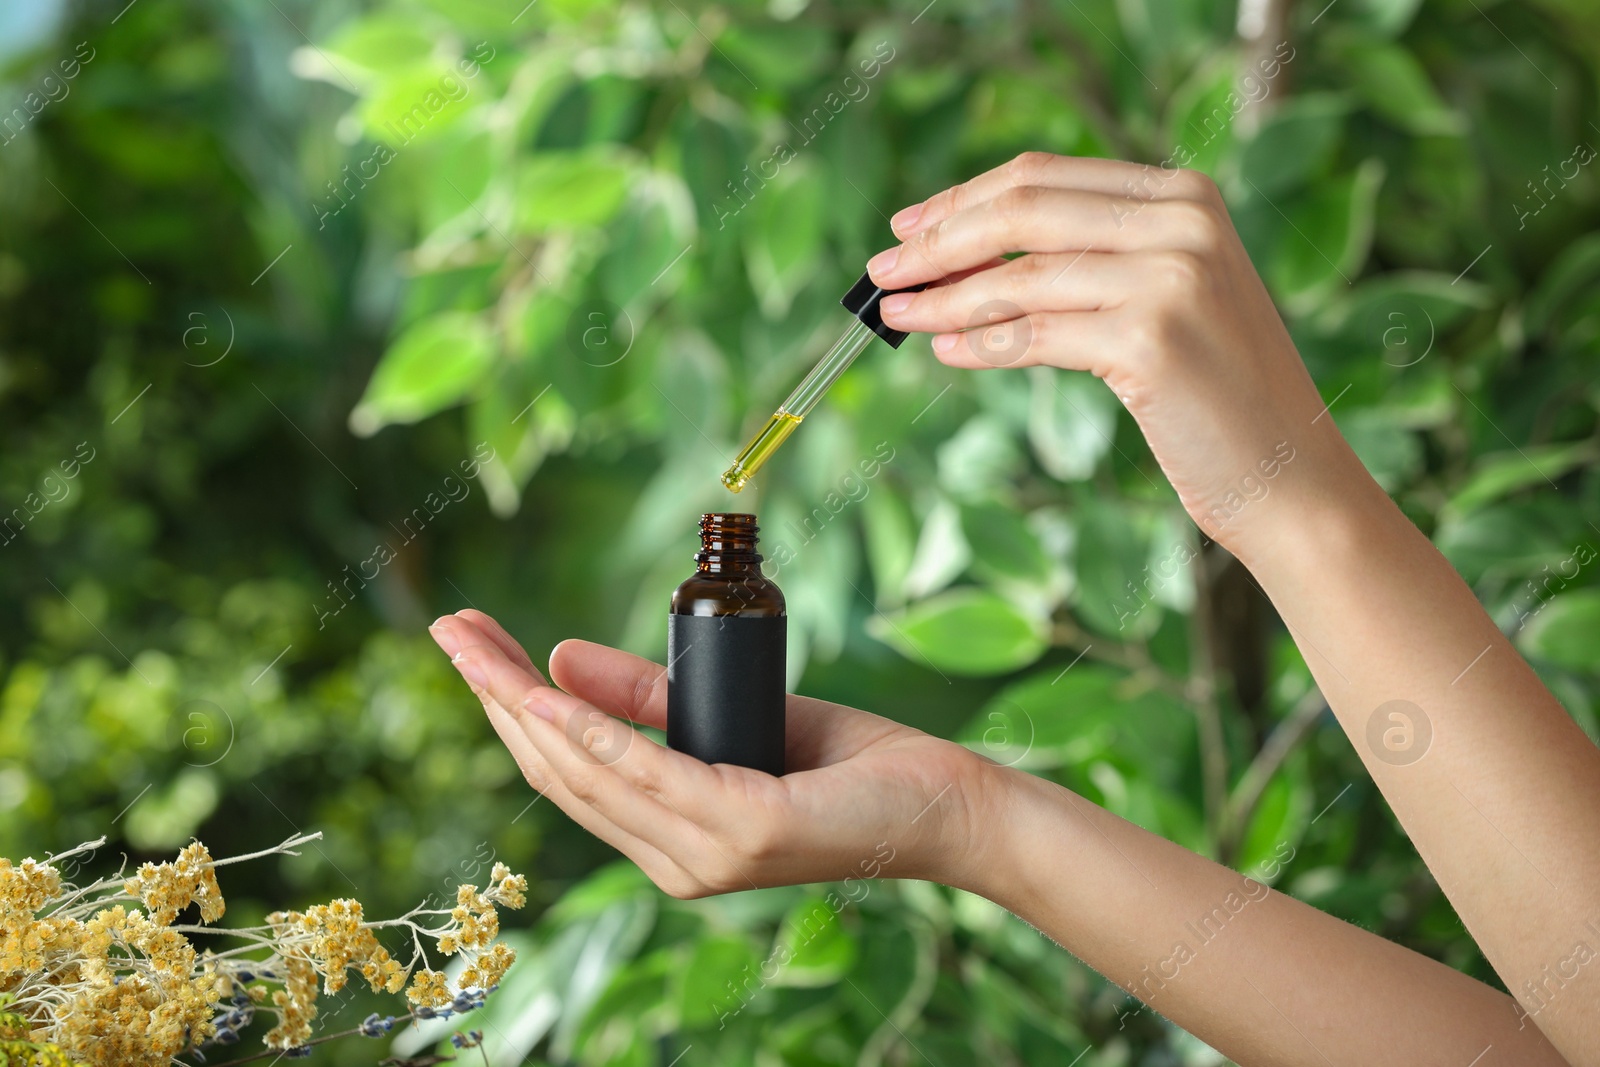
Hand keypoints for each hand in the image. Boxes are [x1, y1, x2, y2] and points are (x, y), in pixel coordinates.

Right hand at [427, 610, 1002, 897]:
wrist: (945, 802)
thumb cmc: (847, 764)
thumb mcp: (731, 715)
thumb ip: (650, 697)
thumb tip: (562, 661)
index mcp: (668, 835)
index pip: (567, 771)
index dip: (508, 707)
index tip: (465, 644)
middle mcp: (674, 858)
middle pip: (560, 771)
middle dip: (496, 697)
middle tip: (448, 631)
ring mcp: (706, 853)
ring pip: (589, 773)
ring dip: (525, 706)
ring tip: (477, 650)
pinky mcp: (744, 832)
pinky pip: (649, 774)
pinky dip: (593, 732)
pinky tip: (550, 694)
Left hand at [870, 151, 1371, 560]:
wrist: (1290, 475)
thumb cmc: (1216, 395)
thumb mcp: (1162, 300)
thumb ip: (1088, 262)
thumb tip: (966, 256)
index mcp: (1182, 195)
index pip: (1045, 177)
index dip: (963, 199)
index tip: (909, 226)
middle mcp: (1180, 221)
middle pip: (1022, 211)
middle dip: (938, 239)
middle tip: (881, 271)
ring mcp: (1169, 277)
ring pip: (1018, 277)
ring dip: (944, 297)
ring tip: (896, 316)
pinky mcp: (1149, 340)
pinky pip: (1033, 334)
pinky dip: (977, 342)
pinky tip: (942, 350)